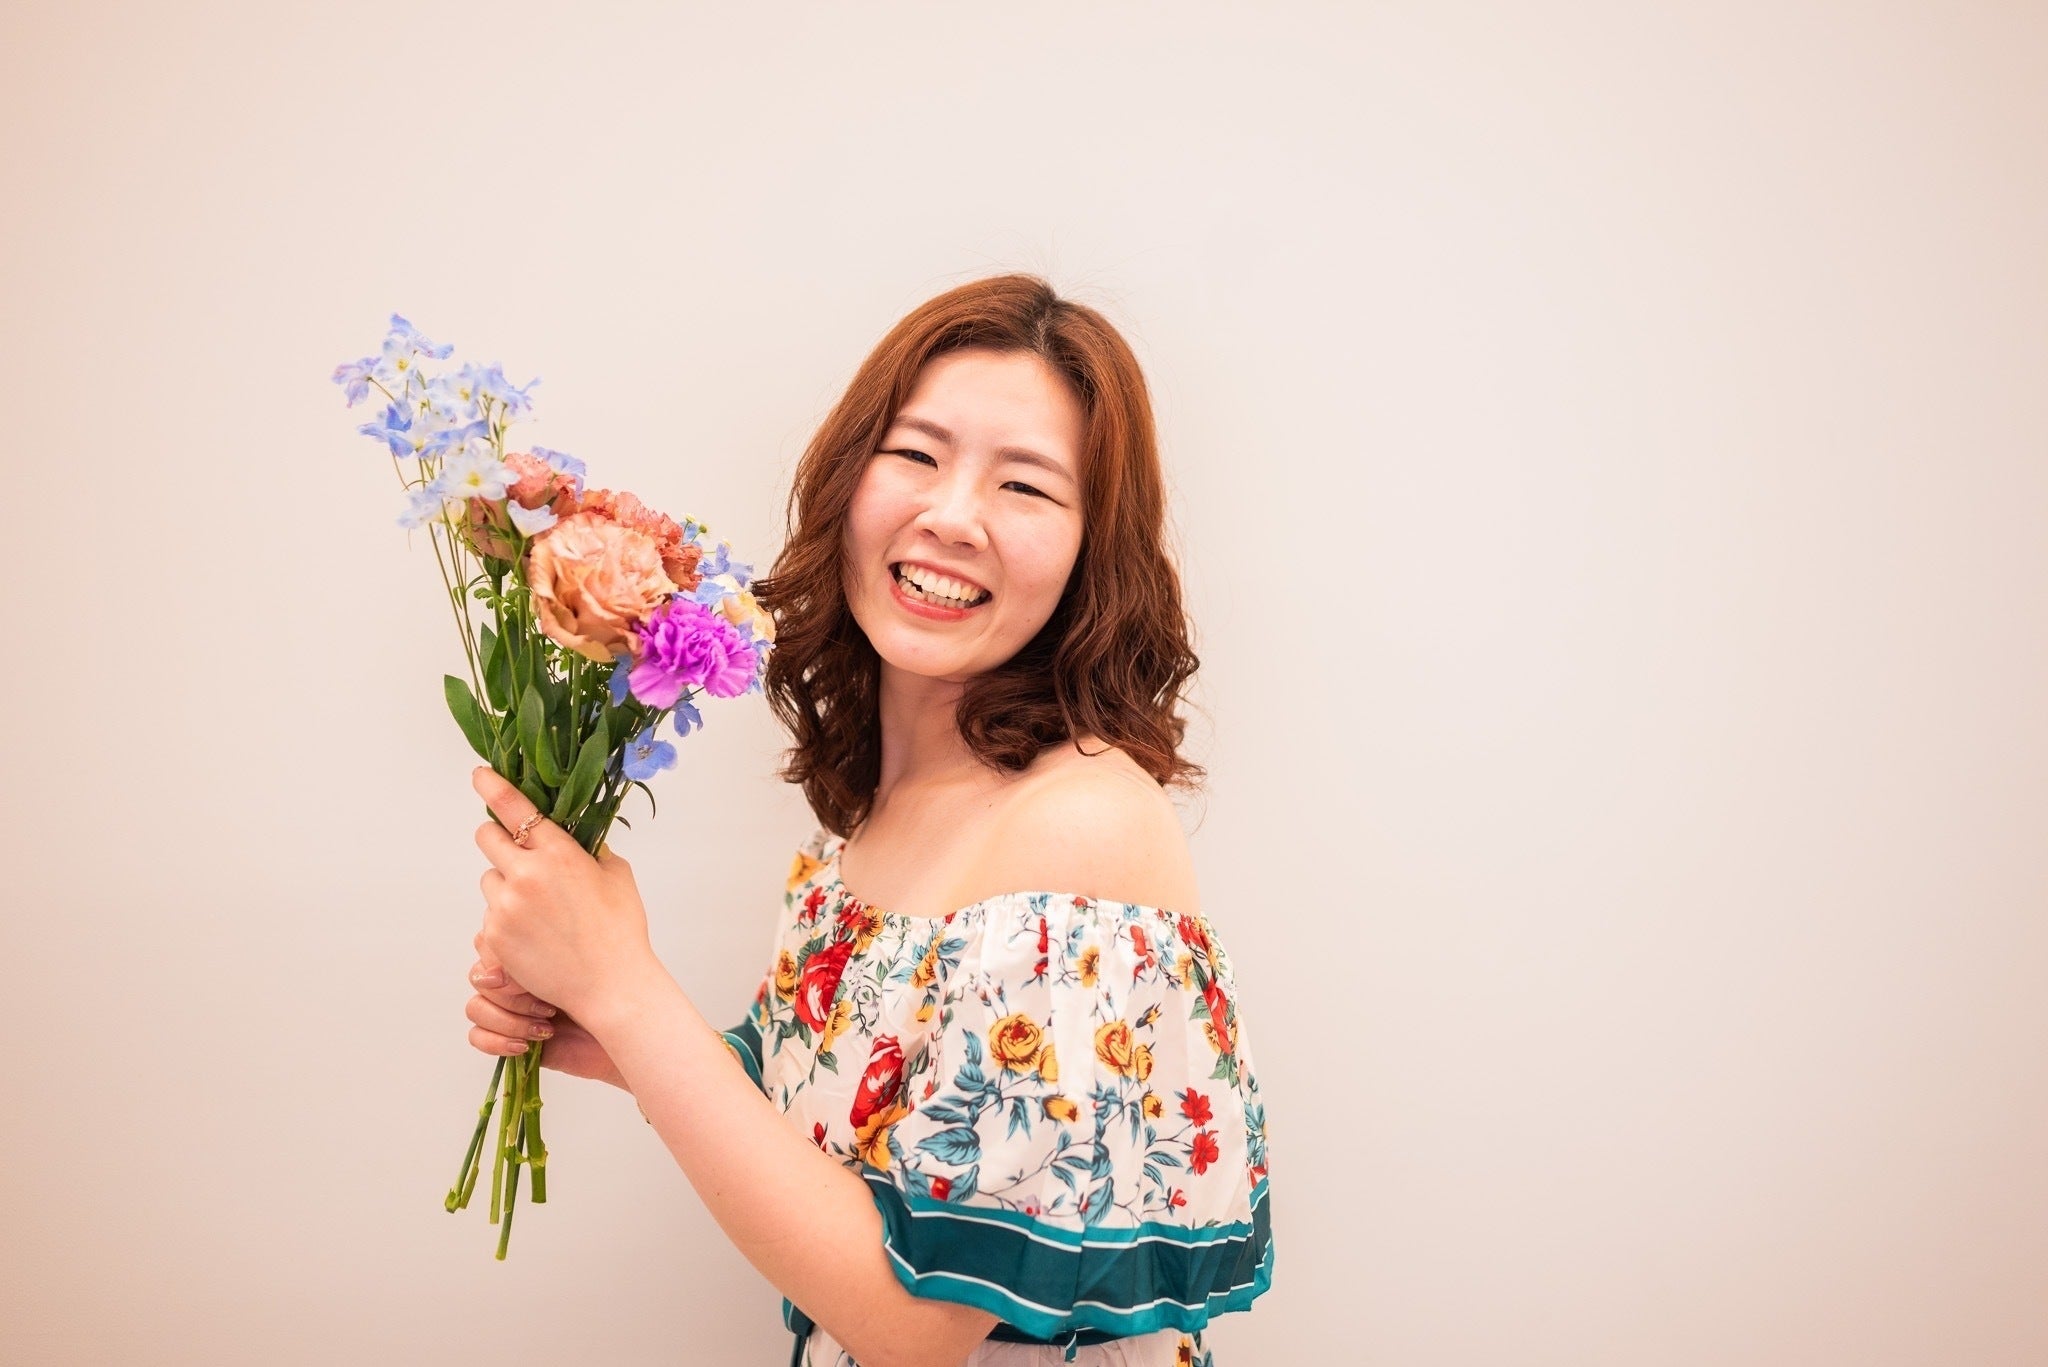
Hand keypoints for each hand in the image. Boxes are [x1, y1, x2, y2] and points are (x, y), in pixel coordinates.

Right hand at [466, 930, 626, 1088]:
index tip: (537, 972)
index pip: (489, 940)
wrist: (630, 1033)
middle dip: (512, 993)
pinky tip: (527, 1045)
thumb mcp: (578, 957)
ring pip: (475, 1007)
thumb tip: (500, 968)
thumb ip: (540, 946)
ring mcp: (512, 1006)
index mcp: (532, 946)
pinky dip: (497, 1041)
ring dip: (509, 1020)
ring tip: (546, 1026)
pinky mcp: (509, 1037)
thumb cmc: (616, 990)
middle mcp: (518, 975)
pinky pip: (476, 1036)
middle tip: (550, 1003)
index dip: (505, 959)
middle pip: (478, 975)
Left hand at [471, 764, 656, 1023]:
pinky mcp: (495, 936)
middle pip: (486, 837)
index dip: (493, 787)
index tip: (480, 774)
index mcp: (559, 853)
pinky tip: (534, 935)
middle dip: (498, 839)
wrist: (611, 985)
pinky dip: (505, 920)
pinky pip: (489, 915)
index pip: (515, 808)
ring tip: (538, 911)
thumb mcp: (617, 875)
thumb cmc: (621, 930)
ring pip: (489, 879)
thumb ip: (590, 849)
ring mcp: (506, 907)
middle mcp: (526, 875)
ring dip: (505, 885)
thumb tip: (577, 834)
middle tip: (517, 854)